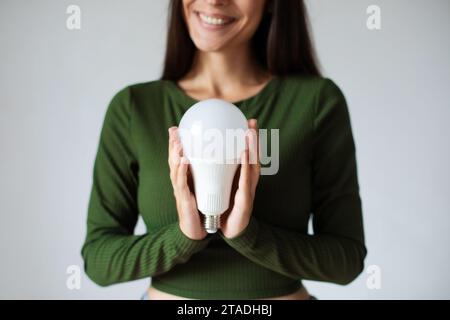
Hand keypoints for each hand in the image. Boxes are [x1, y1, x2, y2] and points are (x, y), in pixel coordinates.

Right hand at [168, 126, 206, 239]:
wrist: (198, 231)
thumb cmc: (200, 210)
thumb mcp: (203, 189)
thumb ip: (207, 175)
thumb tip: (216, 161)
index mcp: (185, 179)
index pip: (179, 158)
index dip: (177, 143)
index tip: (177, 128)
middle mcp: (180, 183)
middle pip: (173, 160)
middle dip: (172, 144)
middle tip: (173, 129)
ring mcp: (180, 192)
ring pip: (175, 169)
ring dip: (175, 154)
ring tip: (178, 141)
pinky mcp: (184, 201)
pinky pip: (182, 184)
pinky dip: (182, 171)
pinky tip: (184, 161)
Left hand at [220, 119, 260, 238]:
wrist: (227, 230)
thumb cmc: (225, 207)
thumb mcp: (220, 186)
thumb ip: (216, 171)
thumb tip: (203, 154)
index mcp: (242, 177)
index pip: (247, 155)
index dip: (249, 139)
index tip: (248, 121)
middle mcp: (248, 181)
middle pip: (254, 157)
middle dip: (254, 139)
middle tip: (252, 122)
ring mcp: (248, 190)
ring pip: (253, 166)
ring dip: (252, 149)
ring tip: (249, 134)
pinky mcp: (245, 200)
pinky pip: (245, 181)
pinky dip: (246, 167)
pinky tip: (245, 155)